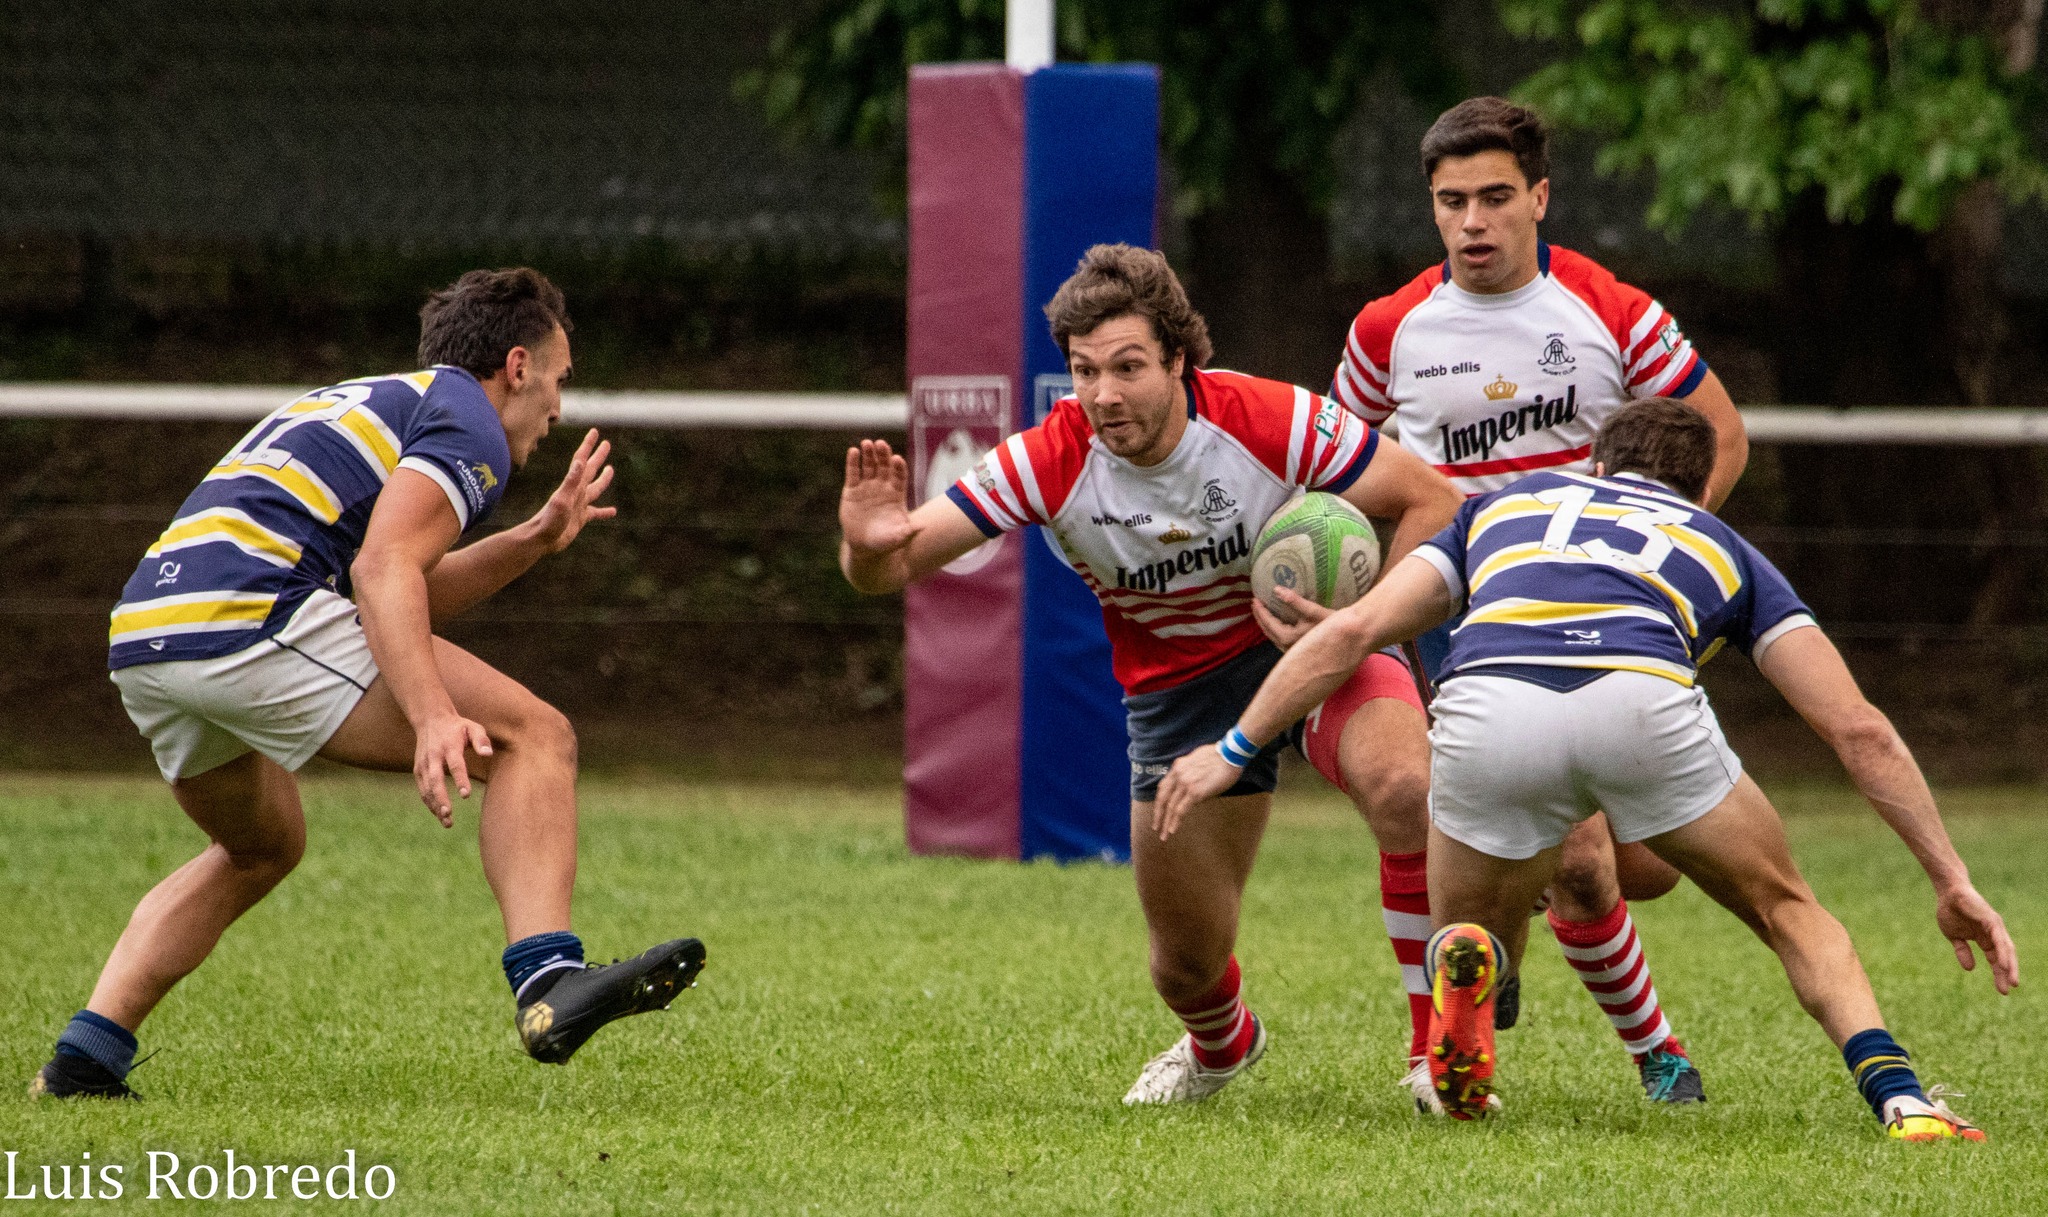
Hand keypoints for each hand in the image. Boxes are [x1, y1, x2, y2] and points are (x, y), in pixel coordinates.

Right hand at [414, 712, 492, 827]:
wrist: (430, 720)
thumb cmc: (457, 727)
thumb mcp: (473, 727)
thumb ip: (481, 740)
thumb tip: (488, 754)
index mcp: (449, 746)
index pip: (455, 764)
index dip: (460, 779)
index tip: (466, 795)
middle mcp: (433, 756)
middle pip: (435, 780)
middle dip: (441, 798)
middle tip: (449, 814)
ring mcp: (423, 764)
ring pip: (426, 788)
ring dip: (435, 805)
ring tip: (447, 822)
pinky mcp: (418, 769)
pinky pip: (422, 789)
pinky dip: (429, 802)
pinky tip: (439, 814)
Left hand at [527, 429, 616, 553]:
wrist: (541, 539)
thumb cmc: (549, 520)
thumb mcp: (561, 500)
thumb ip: (571, 482)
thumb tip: (580, 462)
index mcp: (573, 486)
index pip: (582, 461)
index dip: (588, 446)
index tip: (595, 432)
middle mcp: (577, 492)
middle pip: (591, 470)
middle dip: (598, 456)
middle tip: (606, 444)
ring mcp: (579, 505)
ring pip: (595, 489)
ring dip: (603, 479)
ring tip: (610, 470)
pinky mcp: (580, 518)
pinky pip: (596, 513)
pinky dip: (605, 512)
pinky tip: (613, 512)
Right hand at [841, 439, 913, 553]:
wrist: (864, 546)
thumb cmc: (885, 541)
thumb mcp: (898, 537)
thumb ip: (909, 531)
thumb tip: (923, 527)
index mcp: (896, 493)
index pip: (899, 475)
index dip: (898, 467)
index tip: (897, 459)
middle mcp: (883, 486)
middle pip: (884, 466)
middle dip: (883, 455)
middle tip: (881, 444)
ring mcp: (867, 486)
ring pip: (869, 465)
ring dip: (868, 454)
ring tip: (867, 443)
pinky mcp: (852, 490)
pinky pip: (853, 473)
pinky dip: (853, 462)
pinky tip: (853, 451)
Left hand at [1153, 746, 1243, 840]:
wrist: (1231, 754)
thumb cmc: (1220, 757)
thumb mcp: (1198, 761)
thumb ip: (1190, 773)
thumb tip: (1192, 788)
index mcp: (1178, 766)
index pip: (1163, 786)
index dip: (1160, 801)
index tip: (1159, 811)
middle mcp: (1178, 774)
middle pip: (1163, 798)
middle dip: (1158, 814)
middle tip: (1155, 827)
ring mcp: (1185, 783)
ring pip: (1171, 807)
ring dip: (1166, 822)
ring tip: (1164, 835)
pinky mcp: (1195, 792)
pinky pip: (1181, 810)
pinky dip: (1176, 821)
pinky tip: (1173, 830)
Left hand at [1253, 587, 1331, 649]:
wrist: (1349, 639)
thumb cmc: (1333, 625)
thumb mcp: (1313, 611)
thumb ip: (1294, 601)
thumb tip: (1276, 589)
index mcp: (1288, 638)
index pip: (1268, 623)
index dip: (1260, 611)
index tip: (1255, 599)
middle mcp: (1288, 647)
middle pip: (1268, 631)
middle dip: (1260, 618)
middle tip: (1255, 604)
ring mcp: (1293, 651)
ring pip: (1274, 637)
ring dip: (1267, 624)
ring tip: (1264, 612)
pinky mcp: (1300, 652)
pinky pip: (1282, 639)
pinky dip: (1276, 630)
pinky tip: (1280, 624)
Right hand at [1935, 881, 2018, 993]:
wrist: (1947, 892)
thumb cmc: (1950, 910)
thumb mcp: (1954, 936)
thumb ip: (1962, 951)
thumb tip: (1970, 968)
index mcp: (1985, 938)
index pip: (1995, 959)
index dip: (1999, 974)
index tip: (2002, 990)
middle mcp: (1994, 933)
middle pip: (2005, 956)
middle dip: (2007, 973)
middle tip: (2009, 989)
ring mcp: (1994, 926)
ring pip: (2006, 949)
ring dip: (2010, 965)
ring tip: (2012, 981)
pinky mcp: (1991, 920)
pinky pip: (1999, 939)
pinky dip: (2003, 952)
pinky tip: (2004, 964)